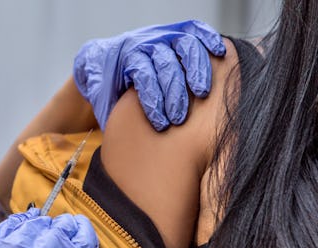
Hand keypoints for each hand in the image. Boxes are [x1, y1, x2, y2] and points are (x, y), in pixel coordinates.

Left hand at [73, 20, 225, 130]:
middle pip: (164, 62)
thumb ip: (113, 116)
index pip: (142, 75)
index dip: (153, 99)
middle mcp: (144, 44)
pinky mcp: (177, 32)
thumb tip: (121, 143)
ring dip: (196, 68)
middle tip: (179, 118)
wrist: (103, 61)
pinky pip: (195, 30)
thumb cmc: (108, 89)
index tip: (161, 123)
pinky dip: (208, 38)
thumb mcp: (105, 102)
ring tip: (202, 93)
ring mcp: (162, 36)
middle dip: (174, 92)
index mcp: (125, 59)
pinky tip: (218, 53)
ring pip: (183, 44)